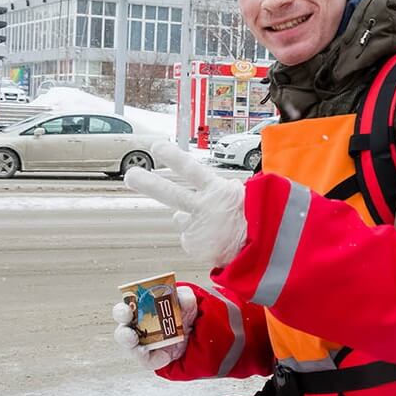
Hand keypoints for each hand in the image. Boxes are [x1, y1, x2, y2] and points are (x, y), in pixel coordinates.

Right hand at [113, 285, 197, 369]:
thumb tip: (184, 300)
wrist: (192, 334)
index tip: (127, 310)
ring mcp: (141, 346)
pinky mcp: (151, 359)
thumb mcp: (185, 302)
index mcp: (137, 312)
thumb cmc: (180, 312)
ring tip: (141, 347)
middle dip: (123, 334)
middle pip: (122, 333)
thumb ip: (184, 297)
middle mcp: (135, 330)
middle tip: (130, 334)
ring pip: (131, 350)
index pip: (122, 311)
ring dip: (135, 349)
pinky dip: (156, 359)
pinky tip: (164, 356)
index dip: (121, 311)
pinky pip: (149, 361)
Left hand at [125, 142, 246, 267]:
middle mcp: (204, 208)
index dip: (172, 156)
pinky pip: (192, 238)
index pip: (191, 169)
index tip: (156, 146)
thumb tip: (206, 188)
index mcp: (218, 191)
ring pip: (180, 218)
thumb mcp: (241, 196)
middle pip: (170, 193)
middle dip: (147, 183)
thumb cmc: (256, 220)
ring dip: (187, 219)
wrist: (264, 249)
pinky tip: (216, 239)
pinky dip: (201, 239)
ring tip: (207, 223)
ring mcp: (197, 228)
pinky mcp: (195, 245)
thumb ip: (218, 190)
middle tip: (130, 175)